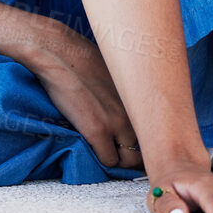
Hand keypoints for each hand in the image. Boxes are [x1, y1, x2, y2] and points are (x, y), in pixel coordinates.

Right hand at [6, 18, 141, 171]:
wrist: (59, 52)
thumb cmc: (81, 57)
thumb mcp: (115, 73)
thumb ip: (124, 94)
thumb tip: (124, 104)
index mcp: (140, 97)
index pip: (154, 132)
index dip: (143, 143)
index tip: (133, 146)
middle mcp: (135, 111)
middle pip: (144, 150)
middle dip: (133, 157)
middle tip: (120, 156)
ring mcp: (117, 123)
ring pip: (128, 160)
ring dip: (117, 160)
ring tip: (105, 154)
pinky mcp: (97, 131)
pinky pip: (108, 160)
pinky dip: (101, 160)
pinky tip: (93, 150)